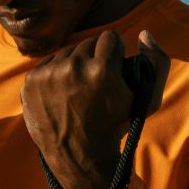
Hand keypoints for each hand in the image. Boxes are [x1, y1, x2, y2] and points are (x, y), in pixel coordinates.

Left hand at [20, 27, 168, 188]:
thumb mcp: (148, 100)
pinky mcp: (31, 80)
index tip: (112, 69)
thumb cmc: (115, 126)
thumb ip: (157, 62)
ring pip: (67, 51)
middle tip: (94, 81)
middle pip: (88, 43)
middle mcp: (73, 68)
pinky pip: (48, 62)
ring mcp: (49, 74)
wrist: (79, 155)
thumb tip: (143, 33)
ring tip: (79, 87)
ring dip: (75, 64)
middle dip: (94, 58)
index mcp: (102, 70)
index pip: (110, 38)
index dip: (114, 54)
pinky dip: (56, 73)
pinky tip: (62, 92)